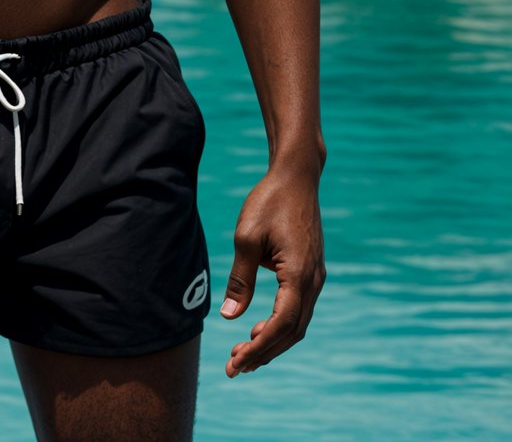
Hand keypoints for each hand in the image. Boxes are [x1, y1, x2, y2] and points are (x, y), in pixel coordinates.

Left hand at [220, 164, 325, 376]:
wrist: (295, 176)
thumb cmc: (269, 201)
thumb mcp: (246, 237)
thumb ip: (240, 278)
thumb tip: (229, 317)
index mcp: (299, 274)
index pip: (281, 325)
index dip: (258, 348)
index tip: (235, 362)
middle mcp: (313, 280)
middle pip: (292, 331)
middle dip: (264, 353)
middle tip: (234, 368)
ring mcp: (316, 276)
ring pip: (298, 323)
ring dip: (273, 342)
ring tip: (244, 355)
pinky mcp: (311, 270)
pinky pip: (299, 308)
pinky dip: (281, 325)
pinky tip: (259, 329)